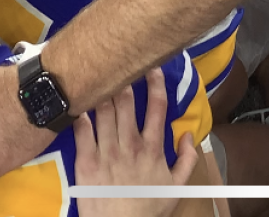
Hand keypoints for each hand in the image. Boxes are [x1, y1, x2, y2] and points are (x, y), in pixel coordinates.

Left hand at [74, 69, 198, 216]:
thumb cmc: (148, 211)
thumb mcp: (177, 188)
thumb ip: (187, 160)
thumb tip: (188, 135)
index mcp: (153, 149)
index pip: (158, 107)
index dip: (156, 83)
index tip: (153, 67)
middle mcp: (130, 146)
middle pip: (127, 103)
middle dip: (124, 79)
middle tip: (121, 65)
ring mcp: (106, 153)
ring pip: (104, 112)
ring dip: (103, 91)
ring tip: (100, 75)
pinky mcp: (86, 163)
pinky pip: (82, 131)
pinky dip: (81, 114)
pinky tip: (80, 100)